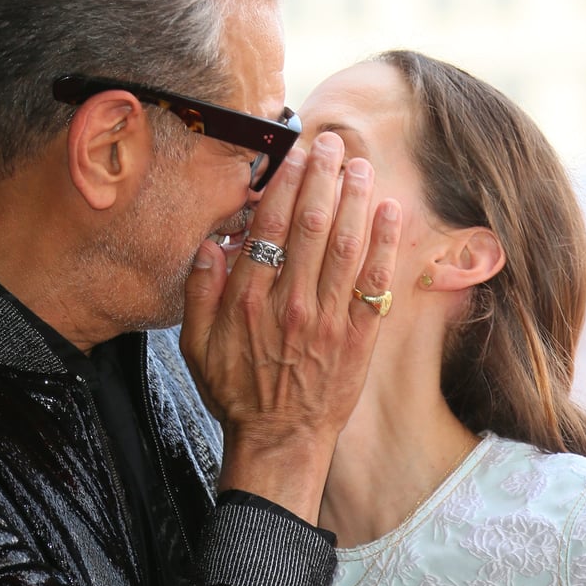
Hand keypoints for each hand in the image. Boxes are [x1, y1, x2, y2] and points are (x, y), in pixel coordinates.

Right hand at [180, 132, 400, 524]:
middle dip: (323, 179)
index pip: (271, 229)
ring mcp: (329, 321)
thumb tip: (210, 243)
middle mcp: (291, 305)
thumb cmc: (237, 393)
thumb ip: (199, 293)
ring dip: (355, 200)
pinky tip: (390, 211)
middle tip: (333, 144)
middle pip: (311, 227)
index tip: (296, 154)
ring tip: (361, 165)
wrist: (280, 440)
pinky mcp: (358, 338)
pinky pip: (374, 285)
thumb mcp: (195, 347)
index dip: (286, 185)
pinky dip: (384, 245)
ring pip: (345, 247)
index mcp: (249, 303)